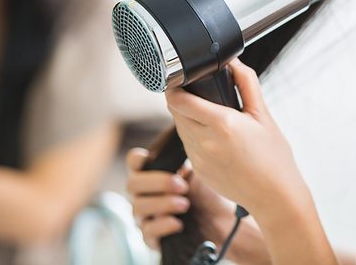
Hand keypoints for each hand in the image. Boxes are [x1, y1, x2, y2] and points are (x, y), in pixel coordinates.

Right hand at [126, 148, 270, 263]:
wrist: (223, 220)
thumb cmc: (208, 189)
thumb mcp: (200, 166)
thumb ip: (188, 149)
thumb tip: (189, 119)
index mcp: (153, 172)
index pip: (134, 161)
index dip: (138, 159)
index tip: (150, 158)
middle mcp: (144, 193)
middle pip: (132, 184)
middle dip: (157, 182)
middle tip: (182, 184)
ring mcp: (146, 215)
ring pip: (138, 208)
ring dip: (162, 203)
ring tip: (185, 203)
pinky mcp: (153, 236)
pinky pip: (147, 232)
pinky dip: (162, 225)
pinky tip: (179, 222)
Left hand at [165, 58, 312, 221]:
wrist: (275, 195)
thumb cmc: (274, 156)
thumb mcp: (264, 115)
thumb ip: (246, 84)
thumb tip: (233, 62)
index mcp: (222, 124)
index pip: (179, 100)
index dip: (174, 87)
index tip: (179, 80)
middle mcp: (205, 142)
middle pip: (175, 112)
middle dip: (182, 100)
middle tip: (198, 94)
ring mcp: (199, 159)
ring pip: (180, 129)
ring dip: (187, 119)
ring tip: (209, 116)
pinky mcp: (198, 171)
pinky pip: (188, 146)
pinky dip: (195, 137)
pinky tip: (215, 138)